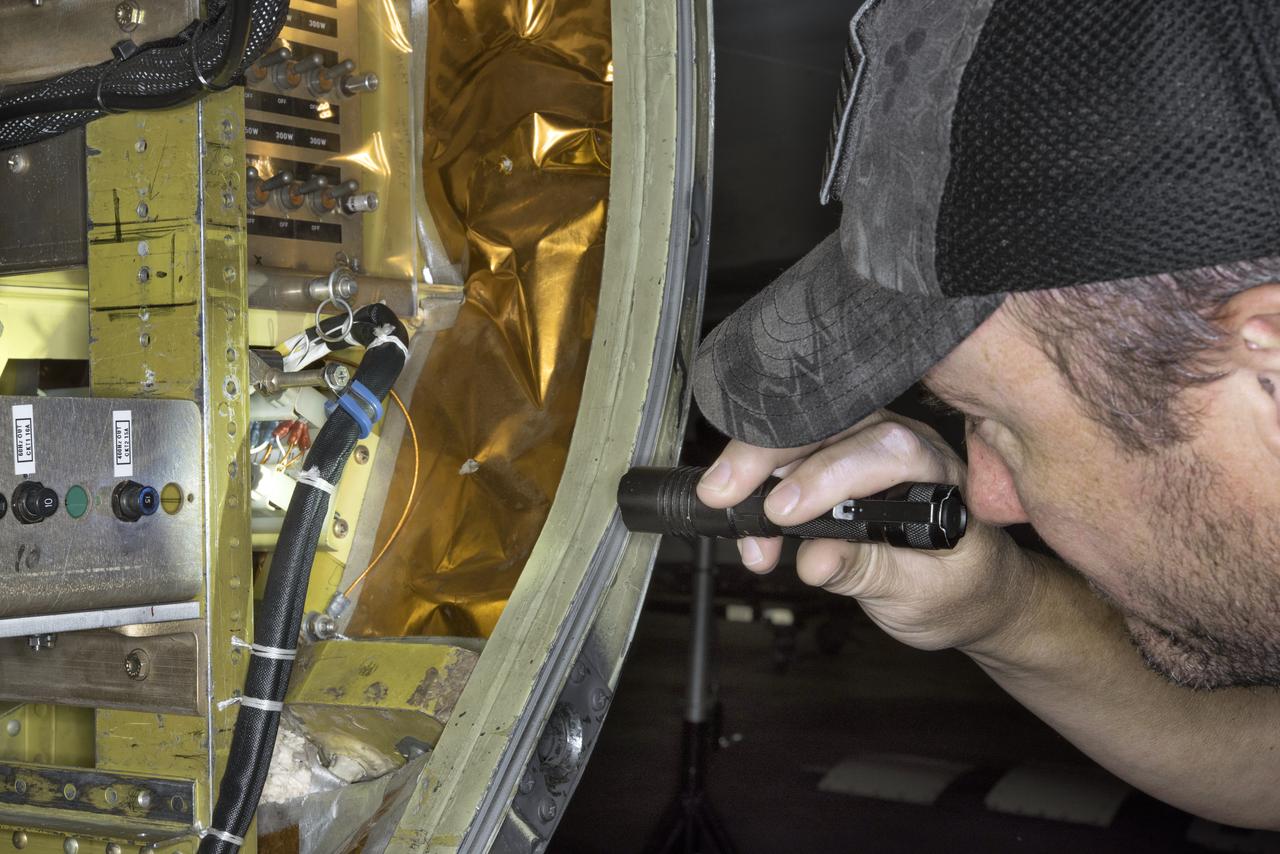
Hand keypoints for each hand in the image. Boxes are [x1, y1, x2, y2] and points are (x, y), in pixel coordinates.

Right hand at [696, 412, 1039, 653]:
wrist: (971, 590)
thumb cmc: (958, 588)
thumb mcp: (919, 594)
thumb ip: (868, 572)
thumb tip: (813, 561)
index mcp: (939, 473)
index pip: (886, 452)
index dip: (828, 477)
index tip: (782, 514)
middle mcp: (905, 445)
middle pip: (833, 427)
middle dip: (769, 456)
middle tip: (722, 493)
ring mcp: (870, 445)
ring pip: (805, 433)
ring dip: (757, 466)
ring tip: (727, 511)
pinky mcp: (841, 457)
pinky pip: (793, 452)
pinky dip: (760, 479)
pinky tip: (745, 514)